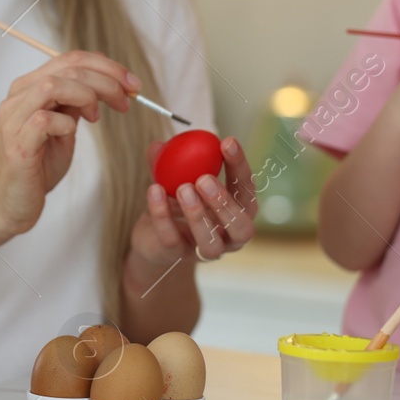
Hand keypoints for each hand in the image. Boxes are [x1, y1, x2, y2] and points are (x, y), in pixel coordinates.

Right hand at [0, 50, 138, 239]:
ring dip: (87, 95)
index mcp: (29, 88)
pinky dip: (66, 123)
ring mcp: (14, 120)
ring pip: (53, 85)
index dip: (107, 66)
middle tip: (126, 101)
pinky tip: (71, 134)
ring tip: (97, 117)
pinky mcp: (17, 145)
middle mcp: (18, 98)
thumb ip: (75, 104)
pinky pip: (44, 120)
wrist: (7, 203)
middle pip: (67, 68)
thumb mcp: (63, 128)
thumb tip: (105, 84)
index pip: (70, 59)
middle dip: (107, 80)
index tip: (132, 84)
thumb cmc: (36, 167)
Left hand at [129, 135, 256, 267]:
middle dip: (224, 202)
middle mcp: (230, 237)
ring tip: (183, 188)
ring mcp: (205, 252)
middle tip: (205, 178)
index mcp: (239, 212)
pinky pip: (172, 240)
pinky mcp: (177, 257)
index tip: (227, 142)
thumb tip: (161, 143)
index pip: (247, 190)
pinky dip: (162, 215)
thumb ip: (170, 162)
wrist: (152, 238)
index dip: (240, 166)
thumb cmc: (176, 203)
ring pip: (211, 243)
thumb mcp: (176, 179)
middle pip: (240, 227)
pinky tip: (154, 191)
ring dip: (197, 214)